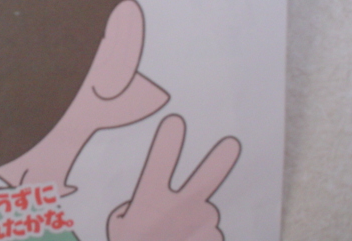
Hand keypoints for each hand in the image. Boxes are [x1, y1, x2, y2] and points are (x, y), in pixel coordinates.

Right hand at [107, 115, 240, 240]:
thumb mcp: (118, 227)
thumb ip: (131, 211)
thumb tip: (147, 208)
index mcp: (150, 201)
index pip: (160, 163)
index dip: (169, 141)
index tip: (176, 121)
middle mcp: (180, 210)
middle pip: (206, 178)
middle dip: (220, 159)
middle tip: (232, 144)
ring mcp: (201, 229)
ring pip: (208, 214)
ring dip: (200, 221)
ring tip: (182, 236)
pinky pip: (212, 236)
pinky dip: (203, 239)